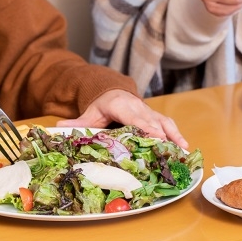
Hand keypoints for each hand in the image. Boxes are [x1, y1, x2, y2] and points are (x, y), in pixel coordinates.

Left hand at [56, 90, 188, 148]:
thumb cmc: (101, 106)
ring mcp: (148, 110)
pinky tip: (184, 147)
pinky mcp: (155, 115)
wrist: (112, 91)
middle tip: (172, 148)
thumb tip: (57, 129)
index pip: (134, 117)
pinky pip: (168, 124)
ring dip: (174, 135)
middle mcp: (138, 106)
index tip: (155, 136)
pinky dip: (176, 134)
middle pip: (152, 120)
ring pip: (164, 121)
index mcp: (121, 106)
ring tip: (183, 149)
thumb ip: (77, 123)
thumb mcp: (89, 113)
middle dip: (163, 134)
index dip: (146, 126)